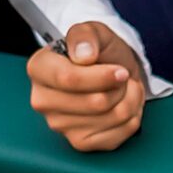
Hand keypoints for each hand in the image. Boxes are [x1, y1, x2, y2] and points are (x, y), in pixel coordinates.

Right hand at [27, 22, 147, 152]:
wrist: (114, 71)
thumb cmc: (100, 52)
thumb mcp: (94, 31)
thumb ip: (85, 35)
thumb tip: (84, 55)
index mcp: (39, 69)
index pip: (69, 79)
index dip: (102, 76)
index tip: (120, 70)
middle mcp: (42, 100)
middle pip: (95, 102)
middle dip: (120, 87)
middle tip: (120, 76)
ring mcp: (59, 124)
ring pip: (112, 117)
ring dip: (130, 99)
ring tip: (122, 88)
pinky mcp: (79, 142)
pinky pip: (118, 134)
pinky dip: (132, 118)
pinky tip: (122, 106)